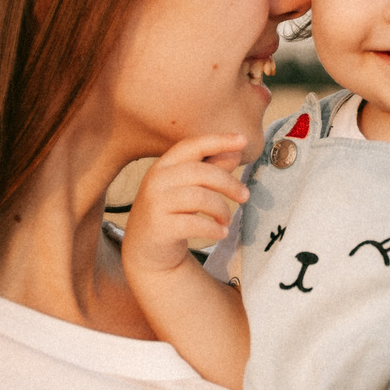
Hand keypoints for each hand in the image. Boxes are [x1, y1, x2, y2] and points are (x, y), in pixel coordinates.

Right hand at [124, 134, 250, 277]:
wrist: (144, 249)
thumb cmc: (171, 213)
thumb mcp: (188, 188)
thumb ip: (210, 170)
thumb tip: (236, 152)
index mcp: (164, 165)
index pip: (192, 146)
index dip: (218, 141)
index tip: (243, 140)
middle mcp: (156, 180)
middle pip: (201, 172)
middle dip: (229, 183)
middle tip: (245, 196)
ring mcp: (156, 203)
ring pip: (200, 198)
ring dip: (222, 210)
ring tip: (226, 220)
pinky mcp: (160, 227)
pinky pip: (195, 224)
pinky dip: (214, 229)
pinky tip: (221, 233)